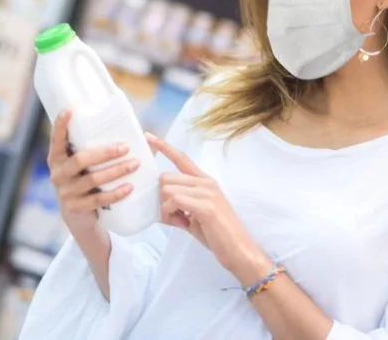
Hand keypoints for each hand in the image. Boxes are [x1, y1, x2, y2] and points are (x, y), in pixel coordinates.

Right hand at [47, 110, 139, 233]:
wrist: (78, 217)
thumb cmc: (84, 181)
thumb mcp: (81, 166)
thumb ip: (90, 150)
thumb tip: (124, 132)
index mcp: (56, 158)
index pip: (56, 139)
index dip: (61, 125)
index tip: (69, 110)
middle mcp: (58, 174)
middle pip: (81, 159)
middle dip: (105, 152)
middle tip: (126, 147)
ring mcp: (65, 192)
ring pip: (93, 180)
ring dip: (116, 171)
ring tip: (134, 164)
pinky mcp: (76, 208)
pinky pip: (99, 200)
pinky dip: (116, 193)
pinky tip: (130, 187)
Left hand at [147, 132, 272, 285]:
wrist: (239, 251)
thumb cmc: (217, 235)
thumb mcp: (194, 216)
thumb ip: (178, 205)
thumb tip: (159, 205)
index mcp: (205, 181)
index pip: (181, 158)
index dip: (163, 147)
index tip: (148, 136)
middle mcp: (206, 182)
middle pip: (166, 177)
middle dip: (161, 197)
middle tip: (171, 215)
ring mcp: (207, 192)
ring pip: (168, 189)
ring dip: (165, 208)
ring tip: (178, 221)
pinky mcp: (206, 205)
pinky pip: (174, 200)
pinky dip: (170, 213)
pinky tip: (179, 222)